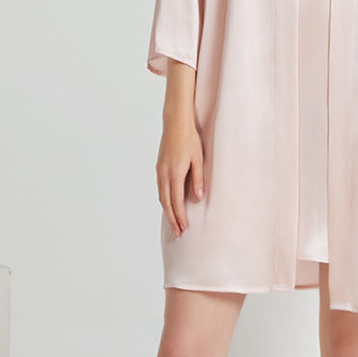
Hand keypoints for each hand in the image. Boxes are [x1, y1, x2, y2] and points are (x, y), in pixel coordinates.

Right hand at [156, 105, 204, 237]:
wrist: (176, 123)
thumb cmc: (190, 139)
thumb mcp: (198, 159)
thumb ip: (198, 179)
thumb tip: (198, 199)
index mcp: (175, 173)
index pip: (176, 201)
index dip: (180, 217)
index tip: (184, 228)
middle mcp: (164, 174)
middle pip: (166, 203)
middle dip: (172, 219)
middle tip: (178, 233)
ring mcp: (160, 171)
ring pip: (161, 197)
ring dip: (167, 211)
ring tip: (174, 223)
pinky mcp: (159, 167)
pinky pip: (160, 189)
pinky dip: (164, 200)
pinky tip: (169, 204)